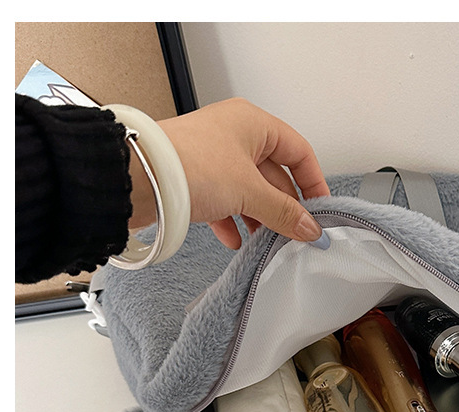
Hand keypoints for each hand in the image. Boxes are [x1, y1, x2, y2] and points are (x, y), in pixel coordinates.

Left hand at [130, 98, 329, 248]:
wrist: (138, 179)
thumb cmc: (188, 165)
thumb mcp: (250, 191)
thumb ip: (284, 212)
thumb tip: (309, 227)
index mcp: (253, 123)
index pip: (298, 151)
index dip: (313, 181)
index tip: (320, 209)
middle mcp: (234, 135)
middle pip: (274, 174)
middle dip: (285, 206)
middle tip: (296, 232)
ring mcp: (214, 157)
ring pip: (250, 190)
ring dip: (261, 217)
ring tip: (269, 240)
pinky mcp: (196, 178)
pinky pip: (225, 201)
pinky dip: (234, 221)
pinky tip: (236, 241)